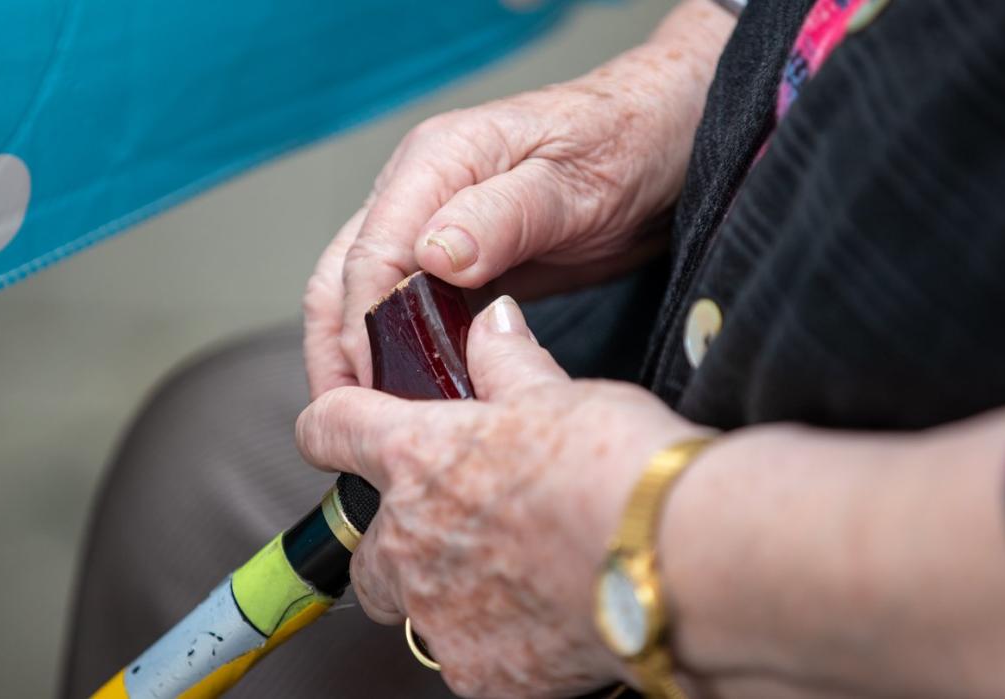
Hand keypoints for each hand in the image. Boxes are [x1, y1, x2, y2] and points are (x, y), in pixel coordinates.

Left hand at [297, 296, 706, 696]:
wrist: (674, 560)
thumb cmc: (615, 468)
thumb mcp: (555, 392)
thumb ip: (506, 361)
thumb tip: (492, 324)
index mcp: (416, 457)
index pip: (330, 430)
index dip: (330, 426)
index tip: (334, 433)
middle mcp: (409, 541)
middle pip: (366, 548)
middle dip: (400, 539)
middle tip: (463, 526)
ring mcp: (439, 616)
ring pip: (414, 609)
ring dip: (446, 592)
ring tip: (515, 574)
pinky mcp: (479, 673)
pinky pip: (467, 657)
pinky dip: (496, 640)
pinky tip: (545, 615)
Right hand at [302, 0, 734, 396]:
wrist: (663, 135)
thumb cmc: (628, 145)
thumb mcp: (574, 183)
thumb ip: (503, 216)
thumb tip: (432, 256)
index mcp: (437, 159)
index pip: (372, 250)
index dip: (365, 324)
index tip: (377, 386)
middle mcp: (419, 185)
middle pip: (343, 272)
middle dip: (336, 347)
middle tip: (347, 418)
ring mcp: (432, 218)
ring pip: (362, 290)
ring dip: (356, 351)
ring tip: (367, 415)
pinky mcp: (455, 253)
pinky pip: (405, 302)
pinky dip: (397, 345)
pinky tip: (408, 387)